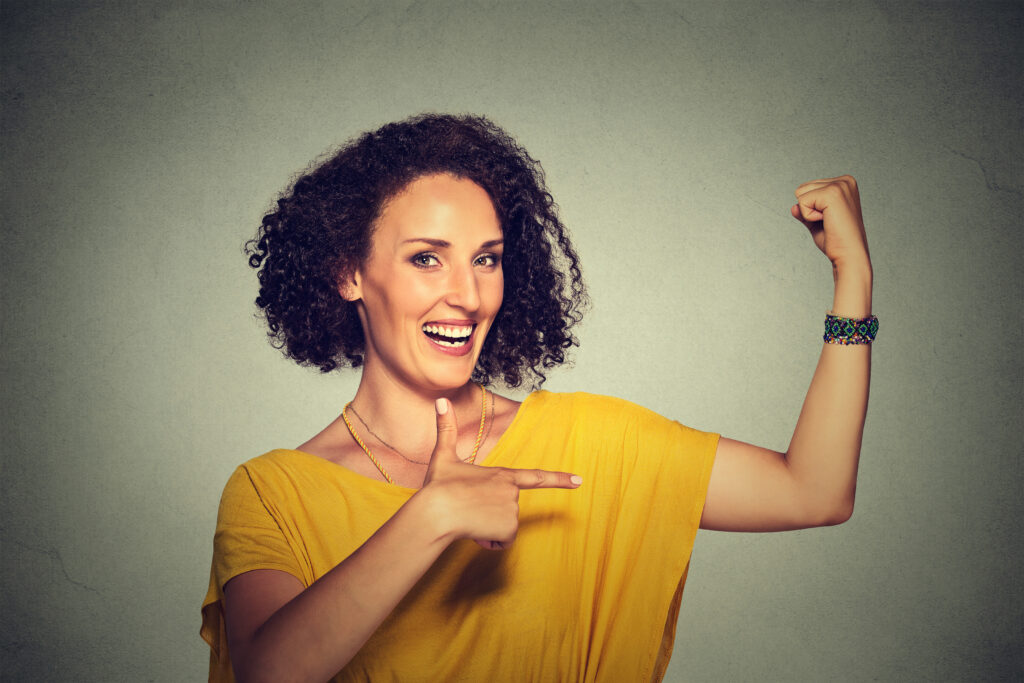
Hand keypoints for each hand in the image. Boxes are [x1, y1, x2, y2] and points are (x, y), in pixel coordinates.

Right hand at [421, 397, 580, 549]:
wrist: (435, 512)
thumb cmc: (438, 487)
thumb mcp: (442, 456)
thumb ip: (446, 429)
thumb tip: (441, 400)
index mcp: (501, 475)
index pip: (536, 477)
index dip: (559, 479)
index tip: (579, 481)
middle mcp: (511, 491)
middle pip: (507, 510)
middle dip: (489, 516)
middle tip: (468, 508)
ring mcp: (512, 509)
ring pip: (504, 528)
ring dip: (487, 529)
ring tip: (469, 519)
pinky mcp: (508, 527)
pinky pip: (502, 542)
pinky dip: (489, 542)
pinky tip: (474, 532)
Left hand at [791, 175, 870, 273]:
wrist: (849, 255)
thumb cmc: (837, 241)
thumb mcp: (817, 223)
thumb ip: (805, 212)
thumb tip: (793, 207)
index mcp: (844, 183)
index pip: (808, 188)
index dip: (812, 208)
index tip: (830, 219)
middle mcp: (844, 181)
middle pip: (802, 188)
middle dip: (809, 209)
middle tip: (828, 222)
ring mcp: (839, 185)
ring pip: (801, 193)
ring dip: (808, 212)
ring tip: (828, 221)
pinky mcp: (832, 193)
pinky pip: (802, 202)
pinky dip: (809, 216)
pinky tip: (826, 221)